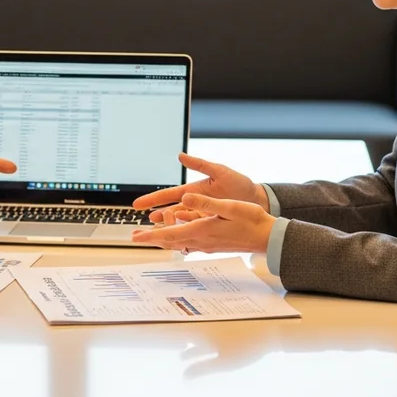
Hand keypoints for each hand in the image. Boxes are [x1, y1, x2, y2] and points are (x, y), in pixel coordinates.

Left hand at [131, 194, 274, 253]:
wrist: (267, 237)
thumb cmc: (251, 220)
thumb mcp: (229, 206)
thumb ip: (205, 203)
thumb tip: (184, 199)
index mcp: (202, 229)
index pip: (169, 234)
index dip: (150, 235)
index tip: (135, 237)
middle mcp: (202, 240)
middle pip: (170, 241)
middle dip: (151, 239)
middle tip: (134, 238)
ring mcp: (207, 243)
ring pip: (178, 243)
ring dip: (162, 239)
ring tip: (149, 235)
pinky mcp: (212, 243)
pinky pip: (188, 242)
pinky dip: (176, 238)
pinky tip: (175, 234)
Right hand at [132, 153, 266, 225]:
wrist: (258, 200)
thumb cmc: (240, 184)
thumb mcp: (220, 171)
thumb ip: (200, 164)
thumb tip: (181, 156)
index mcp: (194, 190)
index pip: (169, 195)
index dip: (153, 199)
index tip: (138, 204)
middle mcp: (195, 203)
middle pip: (171, 211)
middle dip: (158, 216)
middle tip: (145, 222)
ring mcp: (202, 215)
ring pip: (180, 223)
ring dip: (169, 227)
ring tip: (157, 231)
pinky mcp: (210, 224)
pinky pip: (194, 231)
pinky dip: (184, 235)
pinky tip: (177, 240)